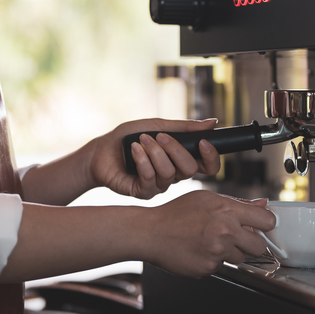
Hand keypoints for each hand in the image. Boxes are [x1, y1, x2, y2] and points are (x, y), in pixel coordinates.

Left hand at [86, 118, 221, 199]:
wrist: (102, 150)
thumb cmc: (129, 138)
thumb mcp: (157, 126)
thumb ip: (183, 128)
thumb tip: (212, 122)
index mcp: (180, 159)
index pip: (207, 166)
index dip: (211, 157)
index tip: (203, 142)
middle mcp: (173, 174)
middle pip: (190, 169)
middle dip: (175, 149)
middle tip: (158, 136)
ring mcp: (159, 185)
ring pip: (169, 173)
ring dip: (155, 152)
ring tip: (141, 141)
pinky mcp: (143, 192)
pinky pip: (150, 179)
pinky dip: (142, 160)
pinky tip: (134, 150)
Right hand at [143, 191, 273, 276]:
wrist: (151, 233)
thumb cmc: (175, 214)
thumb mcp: (206, 198)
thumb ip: (237, 203)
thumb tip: (261, 204)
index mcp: (226, 209)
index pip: (266, 220)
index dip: (265, 224)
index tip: (260, 226)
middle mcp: (225, 230)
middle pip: (260, 246)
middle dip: (251, 243)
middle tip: (235, 237)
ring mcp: (217, 251)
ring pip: (241, 258)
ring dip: (230, 252)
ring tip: (211, 242)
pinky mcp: (209, 267)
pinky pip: (222, 267)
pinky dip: (213, 261)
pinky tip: (200, 250)